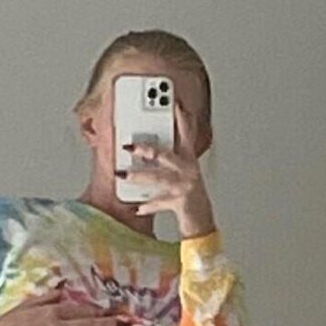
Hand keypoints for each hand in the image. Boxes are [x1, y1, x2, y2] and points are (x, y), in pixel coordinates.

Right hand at [0, 289, 122, 325]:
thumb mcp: (28, 303)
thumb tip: (62, 288)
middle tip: (120, 320)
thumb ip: (46, 297)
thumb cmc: (11, 323)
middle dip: (104, 322)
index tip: (106, 309)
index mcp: (52, 311)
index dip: (94, 309)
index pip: (78, 309)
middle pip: (86, 323)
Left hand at [129, 108, 215, 236]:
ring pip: (159, 178)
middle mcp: (189, 170)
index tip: (174, 102)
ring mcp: (186, 186)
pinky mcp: (182, 203)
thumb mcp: (179, 174)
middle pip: (166, 154)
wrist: (202, 224)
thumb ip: (165, 160)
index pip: (186, 133)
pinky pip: (161, 202)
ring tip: (123, 175)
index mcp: (189, 160)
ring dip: (139, 176)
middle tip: (129, 145)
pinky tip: (138, 207)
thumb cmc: (187, 197)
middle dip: (146, 149)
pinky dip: (149, 205)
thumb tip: (141, 147)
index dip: (181, 117)